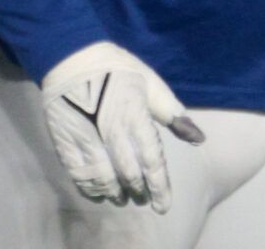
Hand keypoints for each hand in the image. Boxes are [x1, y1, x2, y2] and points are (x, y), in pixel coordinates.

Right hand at [39, 42, 204, 213]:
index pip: (152, 162)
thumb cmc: (115, 68)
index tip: (163, 206)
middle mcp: (111, 131)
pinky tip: (98, 193)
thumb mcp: (149, 82)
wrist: (69, 56)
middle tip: (143, 200)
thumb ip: (173, 113)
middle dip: (138, 192)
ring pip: (104, 179)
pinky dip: (90, 189)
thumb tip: (199, 139)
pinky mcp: (65, 141)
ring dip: (115, 194)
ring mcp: (86, 138)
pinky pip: (78, 174)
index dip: (159, 188)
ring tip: (122, 199)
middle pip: (129, 174)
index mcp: (135, 117)